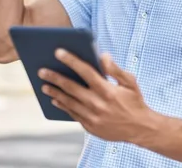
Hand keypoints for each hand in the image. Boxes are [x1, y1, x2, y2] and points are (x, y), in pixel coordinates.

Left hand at [38, 49, 155, 142]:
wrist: (140, 129)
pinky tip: (55, 99)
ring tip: (44, 85)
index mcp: (107, 90)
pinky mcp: (90, 127)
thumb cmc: (134, 101)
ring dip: (54, 93)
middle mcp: (97, 104)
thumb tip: (103, 56)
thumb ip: (115, 69)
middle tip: (41, 70)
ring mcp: (92, 117)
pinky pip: (72, 114)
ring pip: (68, 102)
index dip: (71, 60)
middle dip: (54, 77)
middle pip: (71, 87)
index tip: (58, 52)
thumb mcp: (130, 82)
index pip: (85, 71)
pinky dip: (62, 106)